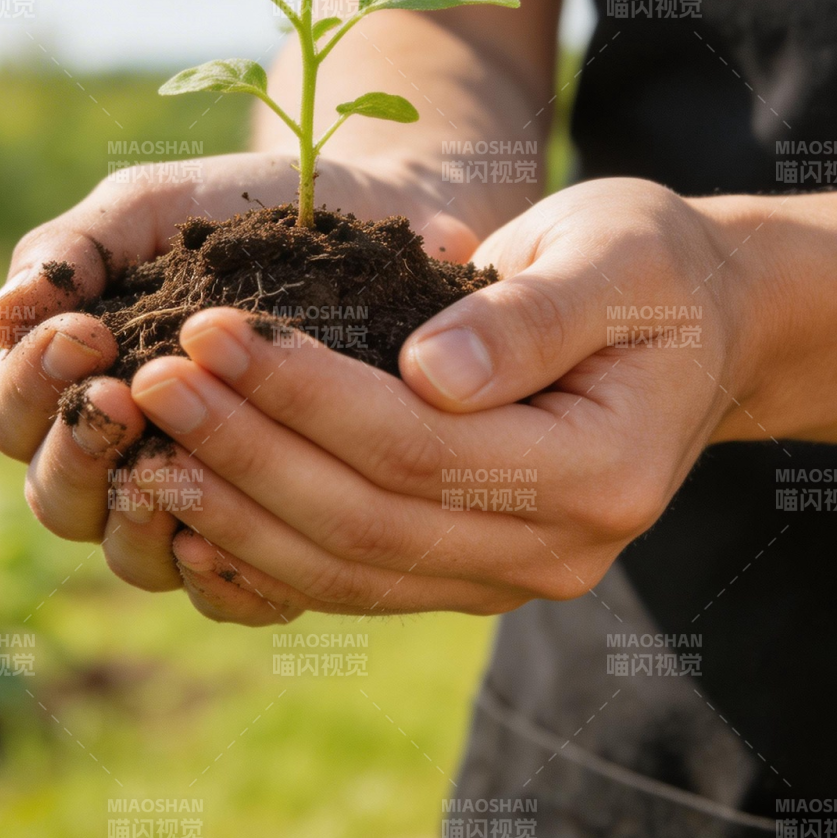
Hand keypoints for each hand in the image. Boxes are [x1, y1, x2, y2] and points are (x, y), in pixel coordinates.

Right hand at [0, 153, 477, 612]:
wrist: (377, 212)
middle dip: (76, 449)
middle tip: (121, 394)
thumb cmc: (250, 208)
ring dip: (131, 514)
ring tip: (166, 461)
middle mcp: (126, 455)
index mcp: (80, 381)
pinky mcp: (272, 539)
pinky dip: (218, 577)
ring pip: (127, 556)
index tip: (86, 332)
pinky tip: (228, 535)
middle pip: (55, 498)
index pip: (14, 415)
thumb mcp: (156, 208)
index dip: (32, 384)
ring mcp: (195, 504)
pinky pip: (225, 595)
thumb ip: (76, 250)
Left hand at [112, 177, 759, 619]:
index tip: (209, 329)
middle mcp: (558, 551)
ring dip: (234, 509)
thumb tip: (428, 374)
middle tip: (150, 382)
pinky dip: (262, 550)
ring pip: (348, 568)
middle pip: (369, 522)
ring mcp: (510, 575)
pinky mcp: (468, 571)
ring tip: (140, 442)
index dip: (304, 396)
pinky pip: (352, 579)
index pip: (420, 450)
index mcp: (602, 472)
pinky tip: (186, 506)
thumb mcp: (611, 257)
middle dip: (246, 452)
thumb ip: (529, 317)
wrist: (696, 326)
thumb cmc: (651, 268)